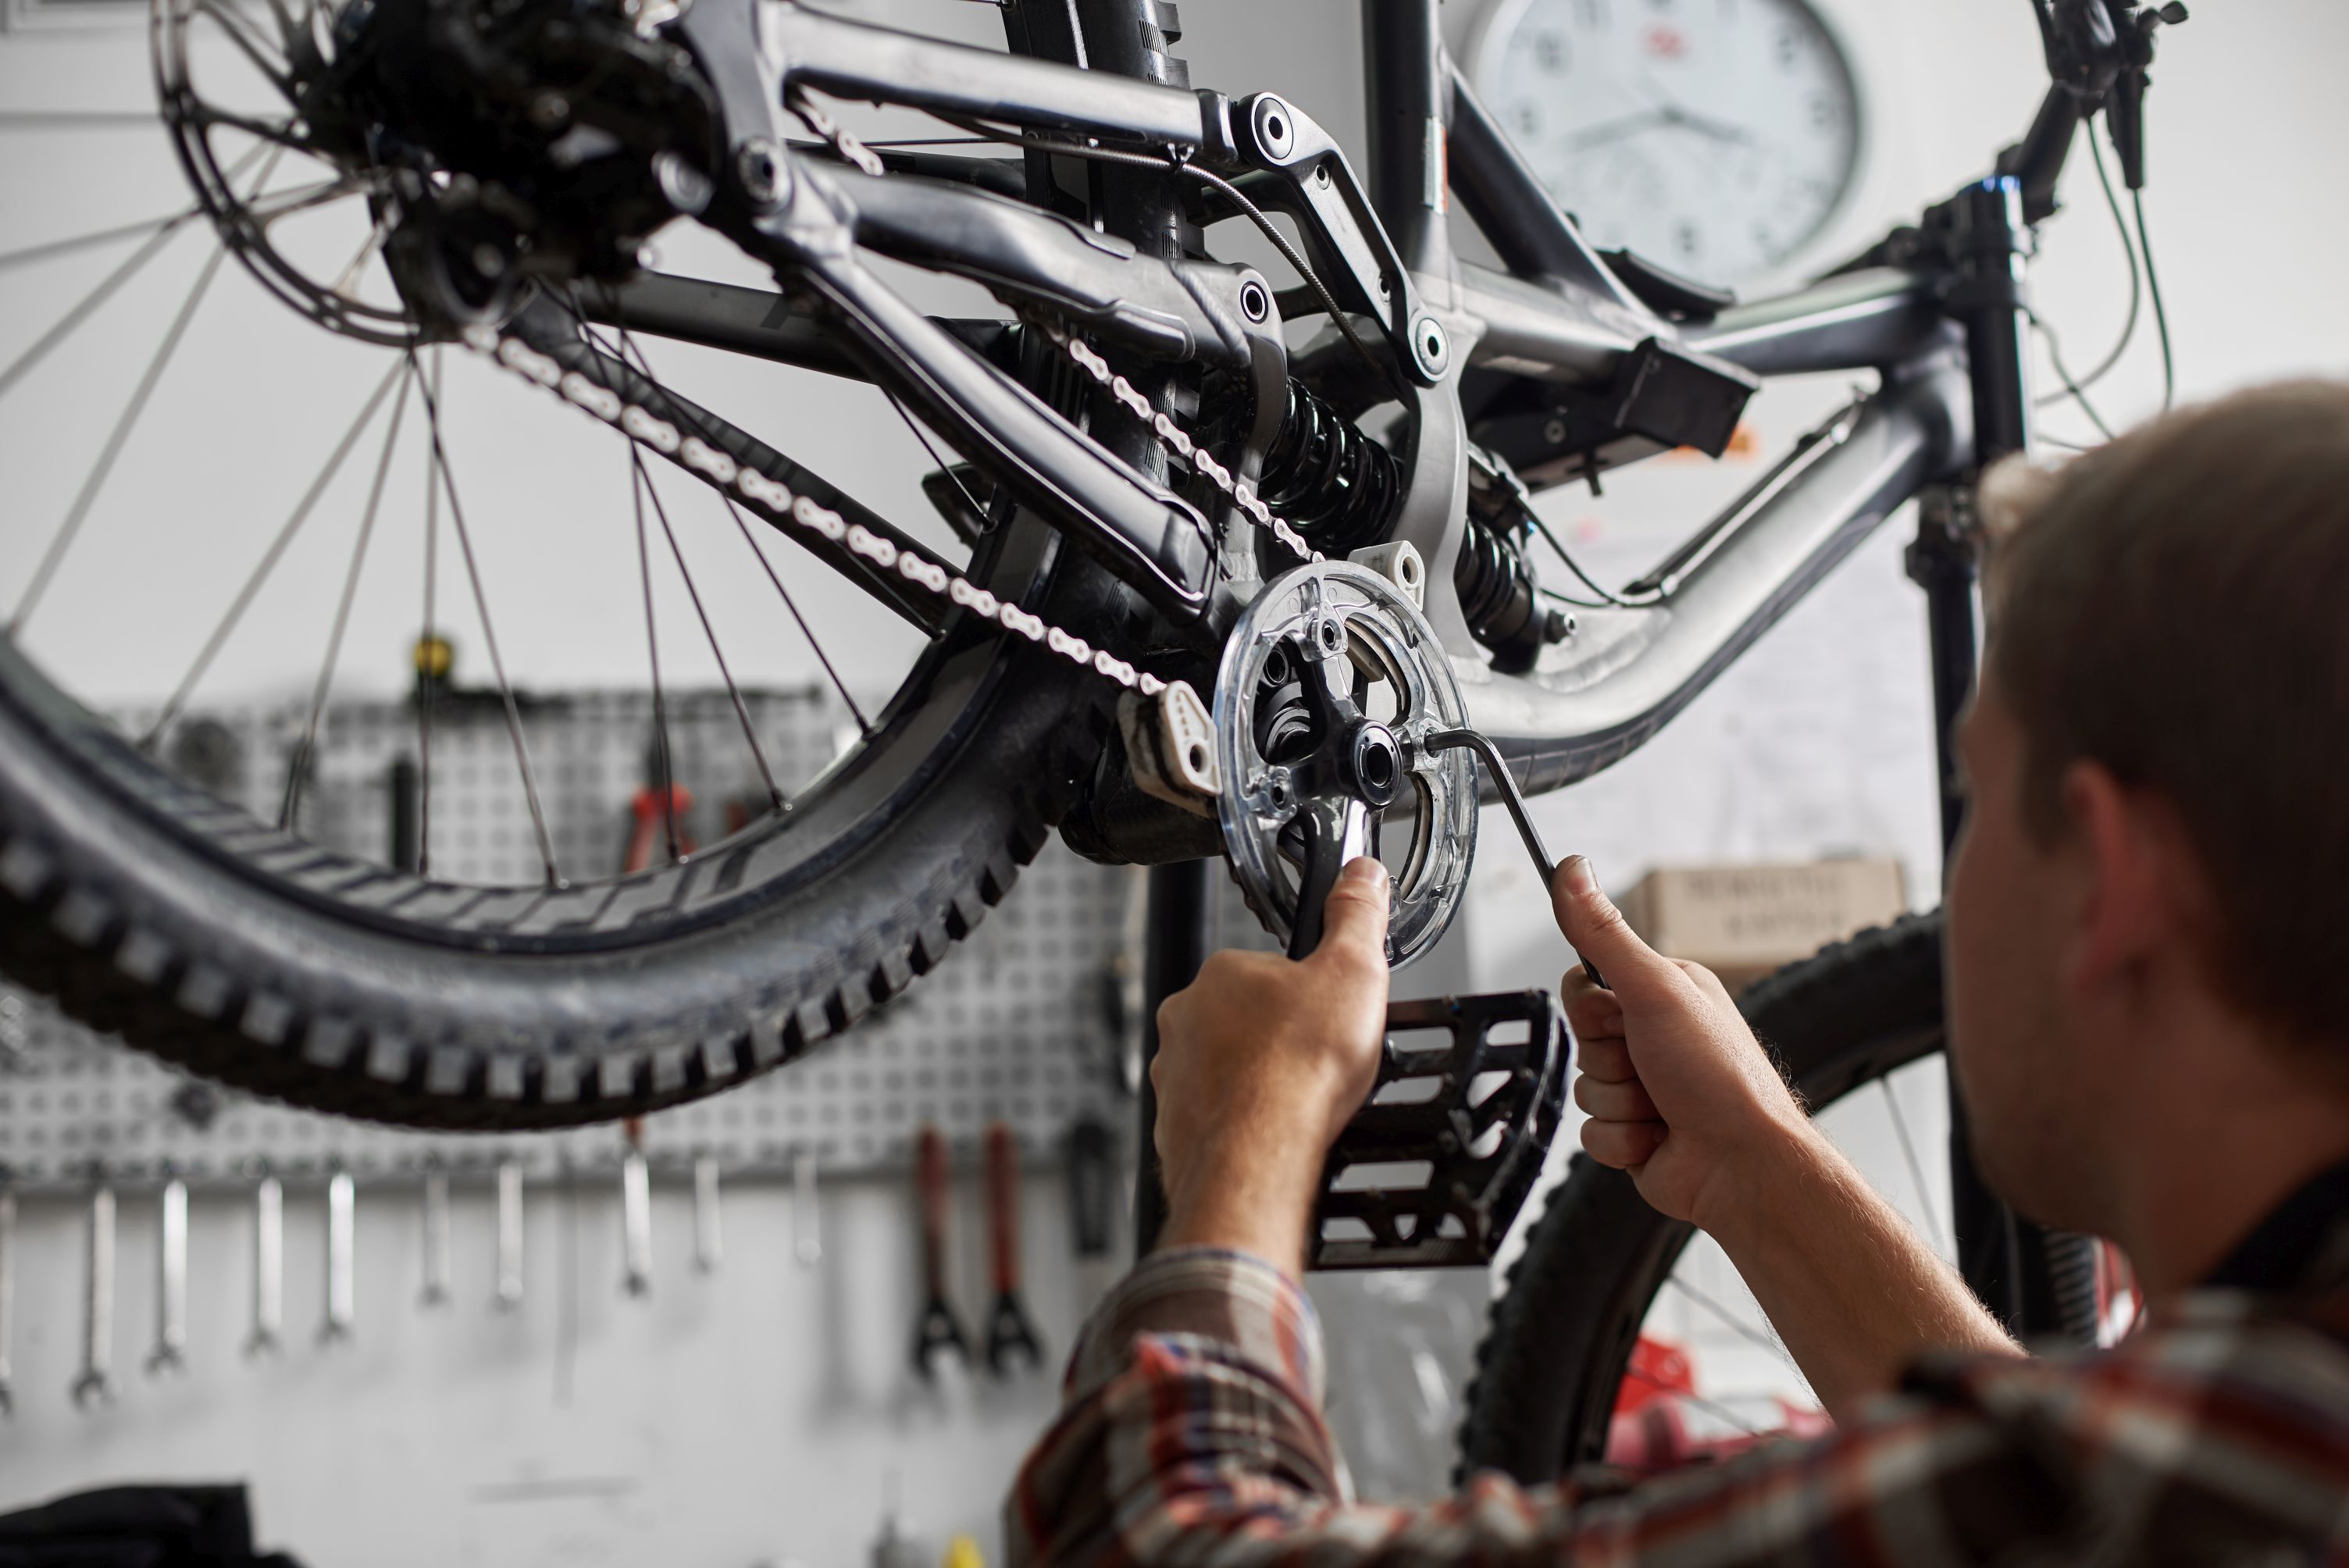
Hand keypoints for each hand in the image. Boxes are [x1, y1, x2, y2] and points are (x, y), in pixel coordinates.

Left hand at [1151, 856, 1391, 1274]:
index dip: (1309, 993)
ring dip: (1258, 1080)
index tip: (1328, 1016)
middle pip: (1246, 1020)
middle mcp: (1185, 1019)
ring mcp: (1172, 1074)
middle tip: (1318, 1063)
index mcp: (1222, 975)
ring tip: (1297, 1100)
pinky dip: (1241, 1122)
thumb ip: (1357, 916)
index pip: (1270, 970)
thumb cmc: (1298, 1071)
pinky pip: (1213, 1115)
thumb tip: (1361, 875)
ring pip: (1226, 1068)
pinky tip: (1272, 1131)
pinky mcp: (1172, 1124)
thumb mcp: (1353, 972)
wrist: (1258, 1157)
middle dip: (1280, 1038)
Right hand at [1553, 856, 1813, 1230]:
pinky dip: (1621, 1141)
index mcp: (1662, 993)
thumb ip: (1603, 934)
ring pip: (1582, 1089)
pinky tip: (1658, 1140)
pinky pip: (1590, 1134)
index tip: (1624, 1020)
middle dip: (1608, 1063)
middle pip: (1580, 1040)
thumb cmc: (1719, 1076)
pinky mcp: (1635, 1134)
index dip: (1592, 1010)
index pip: (1582, 987)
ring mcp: (1645, 1088)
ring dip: (1618, 1105)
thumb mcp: (1655, 990)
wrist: (1745, 1167)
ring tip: (1663, 1110)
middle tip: (1652, 1068)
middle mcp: (1654, 1037)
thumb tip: (1570, 868)